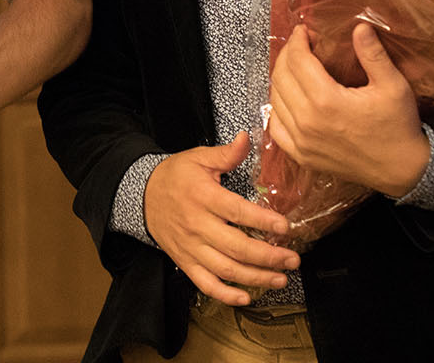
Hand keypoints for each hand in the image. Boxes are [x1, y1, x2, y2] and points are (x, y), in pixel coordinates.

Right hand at [144, 132, 300, 304]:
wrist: (142, 195)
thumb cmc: (175, 176)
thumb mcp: (199, 158)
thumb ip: (226, 154)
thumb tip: (247, 138)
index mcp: (203, 196)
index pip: (237, 211)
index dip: (263, 221)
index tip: (284, 226)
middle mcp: (197, 225)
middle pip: (236, 246)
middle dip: (268, 256)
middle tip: (292, 258)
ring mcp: (190, 246)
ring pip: (225, 269)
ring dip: (255, 277)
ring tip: (280, 278)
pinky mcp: (185, 261)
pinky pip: (205, 283)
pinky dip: (225, 294)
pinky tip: (245, 296)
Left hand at [268, 23, 427, 196]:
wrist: (403, 170)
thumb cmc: (398, 127)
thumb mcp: (393, 86)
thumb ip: (373, 54)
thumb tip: (359, 26)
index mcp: (327, 101)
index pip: (297, 60)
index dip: (297, 40)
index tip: (303, 31)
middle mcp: (307, 122)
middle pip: (280, 77)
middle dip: (287, 55)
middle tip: (300, 45)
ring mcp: (302, 142)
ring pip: (274, 99)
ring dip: (280, 79)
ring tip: (295, 67)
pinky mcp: (302, 156)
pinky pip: (275, 127)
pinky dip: (277, 108)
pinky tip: (289, 98)